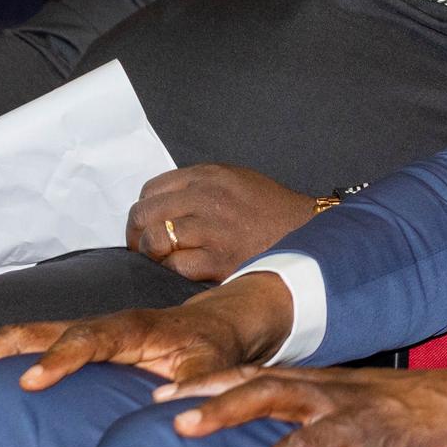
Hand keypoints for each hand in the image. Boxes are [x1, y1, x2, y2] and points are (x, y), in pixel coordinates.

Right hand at [0, 271, 295, 412]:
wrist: (215, 326)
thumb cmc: (213, 350)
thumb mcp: (215, 368)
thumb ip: (198, 386)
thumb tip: (167, 411)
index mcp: (131, 329)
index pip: (88, 339)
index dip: (59, 359)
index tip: (30, 383)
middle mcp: (96, 326)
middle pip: (30, 332)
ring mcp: (77, 334)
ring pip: (17, 339)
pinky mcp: (69, 347)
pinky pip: (22, 351)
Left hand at [125, 164, 320, 281]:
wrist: (308, 235)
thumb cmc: (271, 211)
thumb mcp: (236, 180)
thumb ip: (199, 185)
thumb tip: (162, 204)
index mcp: (209, 175)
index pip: (150, 190)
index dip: (144, 211)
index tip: (147, 226)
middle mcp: (206, 197)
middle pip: (144, 214)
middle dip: (137, 235)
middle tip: (145, 249)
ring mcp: (212, 228)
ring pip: (154, 241)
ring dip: (153, 255)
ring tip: (164, 260)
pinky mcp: (219, 259)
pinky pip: (175, 266)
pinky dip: (173, 271)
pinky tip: (186, 269)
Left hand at [153, 357, 446, 446]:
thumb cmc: (423, 406)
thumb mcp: (364, 397)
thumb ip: (321, 406)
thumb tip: (282, 426)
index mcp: (327, 383)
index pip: (258, 375)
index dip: (210, 384)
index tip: (161, 396)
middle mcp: (337, 397)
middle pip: (269, 394)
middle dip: (220, 408)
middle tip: (174, 426)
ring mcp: (362, 427)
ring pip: (301, 446)